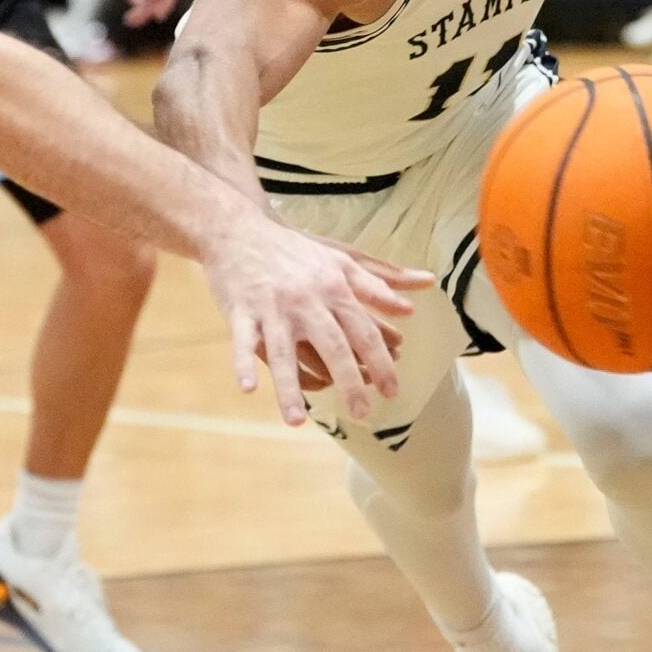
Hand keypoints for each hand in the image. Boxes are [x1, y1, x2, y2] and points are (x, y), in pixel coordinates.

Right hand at [203, 212, 431, 424]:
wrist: (240, 229)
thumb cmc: (295, 250)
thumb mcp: (340, 261)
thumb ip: (377, 285)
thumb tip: (412, 307)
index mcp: (334, 289)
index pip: (364, 331)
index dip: (381, 362)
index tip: (392, 391)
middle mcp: (307, 301)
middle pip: (332, 346)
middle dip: (348, 382)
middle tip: (362, 413)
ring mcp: (273, 307)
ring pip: (285, 353)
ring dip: (290, 389)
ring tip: (297, 421)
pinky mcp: (241, 310)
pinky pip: (243, 342)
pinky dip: (244, 364)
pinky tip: (248, 389)